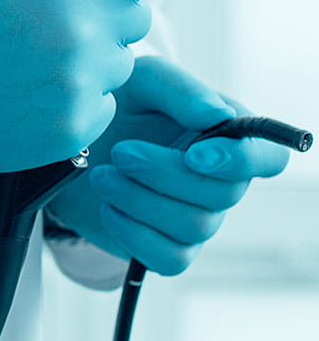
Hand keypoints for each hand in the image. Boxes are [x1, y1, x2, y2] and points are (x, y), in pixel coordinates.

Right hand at [0, 0, 157, 172]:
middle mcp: (83, 40)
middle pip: (134, 19)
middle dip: (101, 11)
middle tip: (49, 11)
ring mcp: (78, 89)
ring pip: (117, 66)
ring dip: (88, 56)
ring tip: (33, 50)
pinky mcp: (67, 129)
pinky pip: (97, 108)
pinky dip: (71, 98)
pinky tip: (26, 84)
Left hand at [46, 56, 291, 274]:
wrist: (71, 145)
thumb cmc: (117, 106)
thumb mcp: (140, 80)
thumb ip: (178, 89)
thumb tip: (216, 115)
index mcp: (227, 137)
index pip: (268, 158)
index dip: (241, 162)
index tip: (195, 155)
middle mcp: (221, 181)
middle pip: (222, 195)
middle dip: (164, 174)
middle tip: (120, 152)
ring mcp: (197, 218)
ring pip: (193, 226)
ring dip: (139, 199)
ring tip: (100, 175)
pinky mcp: (167, 247)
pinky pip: (170, 260)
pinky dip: (134, 234)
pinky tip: (108, 207)